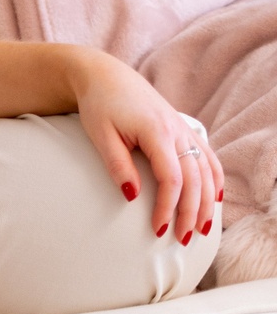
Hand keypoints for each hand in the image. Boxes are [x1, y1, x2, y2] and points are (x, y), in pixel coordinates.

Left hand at [69, 48, 222, 242]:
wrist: (105, 75)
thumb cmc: (99, 104)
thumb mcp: (100, 134)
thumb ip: (118, 165)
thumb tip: (133, 197)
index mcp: (156, 131)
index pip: (172, 178)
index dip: (168, 207)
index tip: (158, 228)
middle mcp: (176, 130)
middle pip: (195, 179)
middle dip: (191, 212)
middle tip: (182, 238)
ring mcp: (183, 128)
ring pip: (207, 170)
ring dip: (208, 201)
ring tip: (202, 227)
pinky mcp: (183, 127)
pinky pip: (207, 156)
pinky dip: (215, 178)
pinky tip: (215, 197)